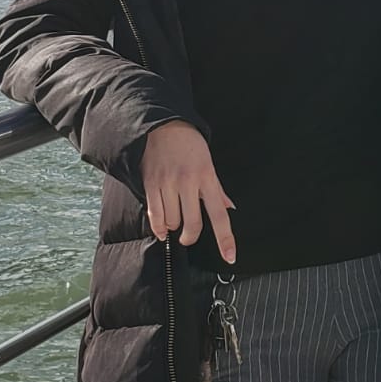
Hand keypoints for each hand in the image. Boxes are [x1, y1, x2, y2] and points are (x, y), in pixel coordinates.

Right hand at [141, 121, 235, 263]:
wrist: (161, 124)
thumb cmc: (188, 143)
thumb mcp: (208, 163)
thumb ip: (218, 189)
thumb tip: (230, 208)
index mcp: (207, 177)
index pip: (220, 215)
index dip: (225, 239)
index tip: (230, 257)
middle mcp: (188, 182)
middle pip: (193, 224)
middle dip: (191, 237)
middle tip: (188, 237)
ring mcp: (168, 183)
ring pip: (173, 222)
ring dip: (174, 227)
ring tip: (174, 220)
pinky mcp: (150, 184)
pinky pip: (155, 215)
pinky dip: (158, 227)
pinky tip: (161, 229)